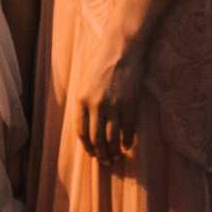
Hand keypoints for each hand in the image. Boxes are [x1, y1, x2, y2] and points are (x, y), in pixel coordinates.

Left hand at [72, 27, 146, 163]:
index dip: (87, 146)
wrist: (121, 49)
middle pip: (97, 138)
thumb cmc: (101, 61)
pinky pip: (128, 130)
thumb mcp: (85, 80)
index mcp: (81, 99)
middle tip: (106, 162)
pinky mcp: (130, 105)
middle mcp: (95, 106)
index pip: (81, 131)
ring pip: (112, 138)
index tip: (92, 154)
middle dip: (101, 154)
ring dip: (114, 151)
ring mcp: (114, 106)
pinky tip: (127, 146)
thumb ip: (84, 100)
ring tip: (117, 158)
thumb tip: (87, 121)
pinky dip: (127, 141)